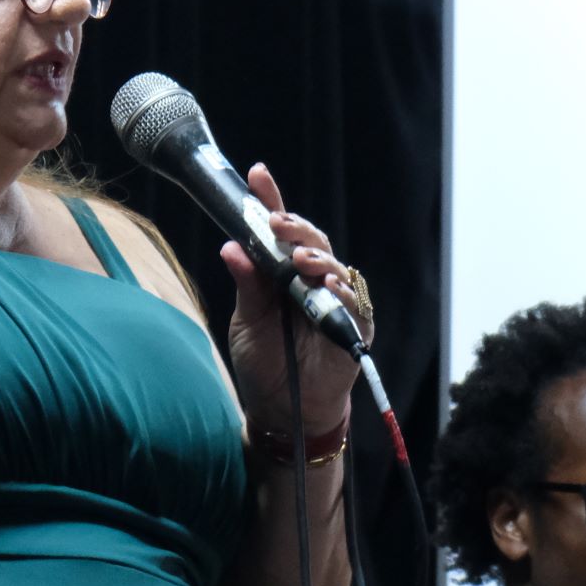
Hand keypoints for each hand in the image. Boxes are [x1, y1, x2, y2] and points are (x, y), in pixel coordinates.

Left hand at [219, 164, 370, 441]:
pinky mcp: (354, 328)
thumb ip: (247, 286)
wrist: (284, 410)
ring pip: (334, 266)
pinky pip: (355, 304)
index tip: (257, 175)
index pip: (278, 232)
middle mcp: (310, 281)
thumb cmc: (264, 362)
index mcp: (281, 274)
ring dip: (318, 258)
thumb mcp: (248, 322)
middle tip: (277, 222)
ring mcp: (335, 302)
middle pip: (312, 240)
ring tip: (300, 259)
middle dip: (296, 227)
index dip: (270, 201)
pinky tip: (328, 286)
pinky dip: (343, 293)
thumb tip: (230, 246)